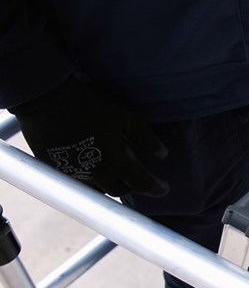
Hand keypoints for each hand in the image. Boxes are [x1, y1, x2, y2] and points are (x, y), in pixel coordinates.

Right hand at [11, 78, 168, 196]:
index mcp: (115, 162)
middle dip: (130, 184)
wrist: (44, 97)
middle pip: (119, 190)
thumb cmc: (89, 103)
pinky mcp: (55, 169)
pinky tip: (89, 162)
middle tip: (135, 173)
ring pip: (97, 188)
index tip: (164, 189)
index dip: (156, 188)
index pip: (142, 184)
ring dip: (107, 182)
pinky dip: (88, 177)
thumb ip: (145, 137)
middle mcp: (95, 175)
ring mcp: (73, 174)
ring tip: (112, 168)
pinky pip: (76, 182)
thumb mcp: (125, 116)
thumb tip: (162, 154)